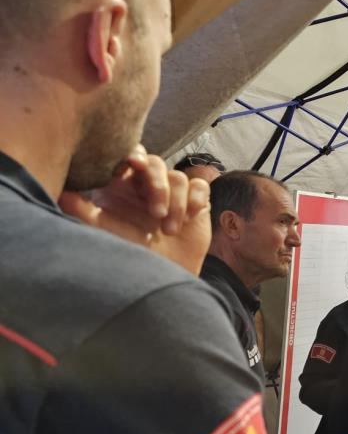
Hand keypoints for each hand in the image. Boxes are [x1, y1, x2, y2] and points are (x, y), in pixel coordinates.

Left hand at [59, 146, 212, 273]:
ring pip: (178, 178)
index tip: (133, 164)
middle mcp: (147, 187)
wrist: (163, 278)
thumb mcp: (101, 231)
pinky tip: (189, 218)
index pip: (129, 158)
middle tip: (156, 214)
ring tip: (170, 230)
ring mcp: (173, 194)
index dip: (133, 155)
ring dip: (176, 203)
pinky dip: (195, 200)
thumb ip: (81, 208)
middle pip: (156, 164)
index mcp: (124, 187)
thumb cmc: (129, 255)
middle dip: (157, 186)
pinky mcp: (195, 202)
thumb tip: (60, 190)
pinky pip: (200, 187)